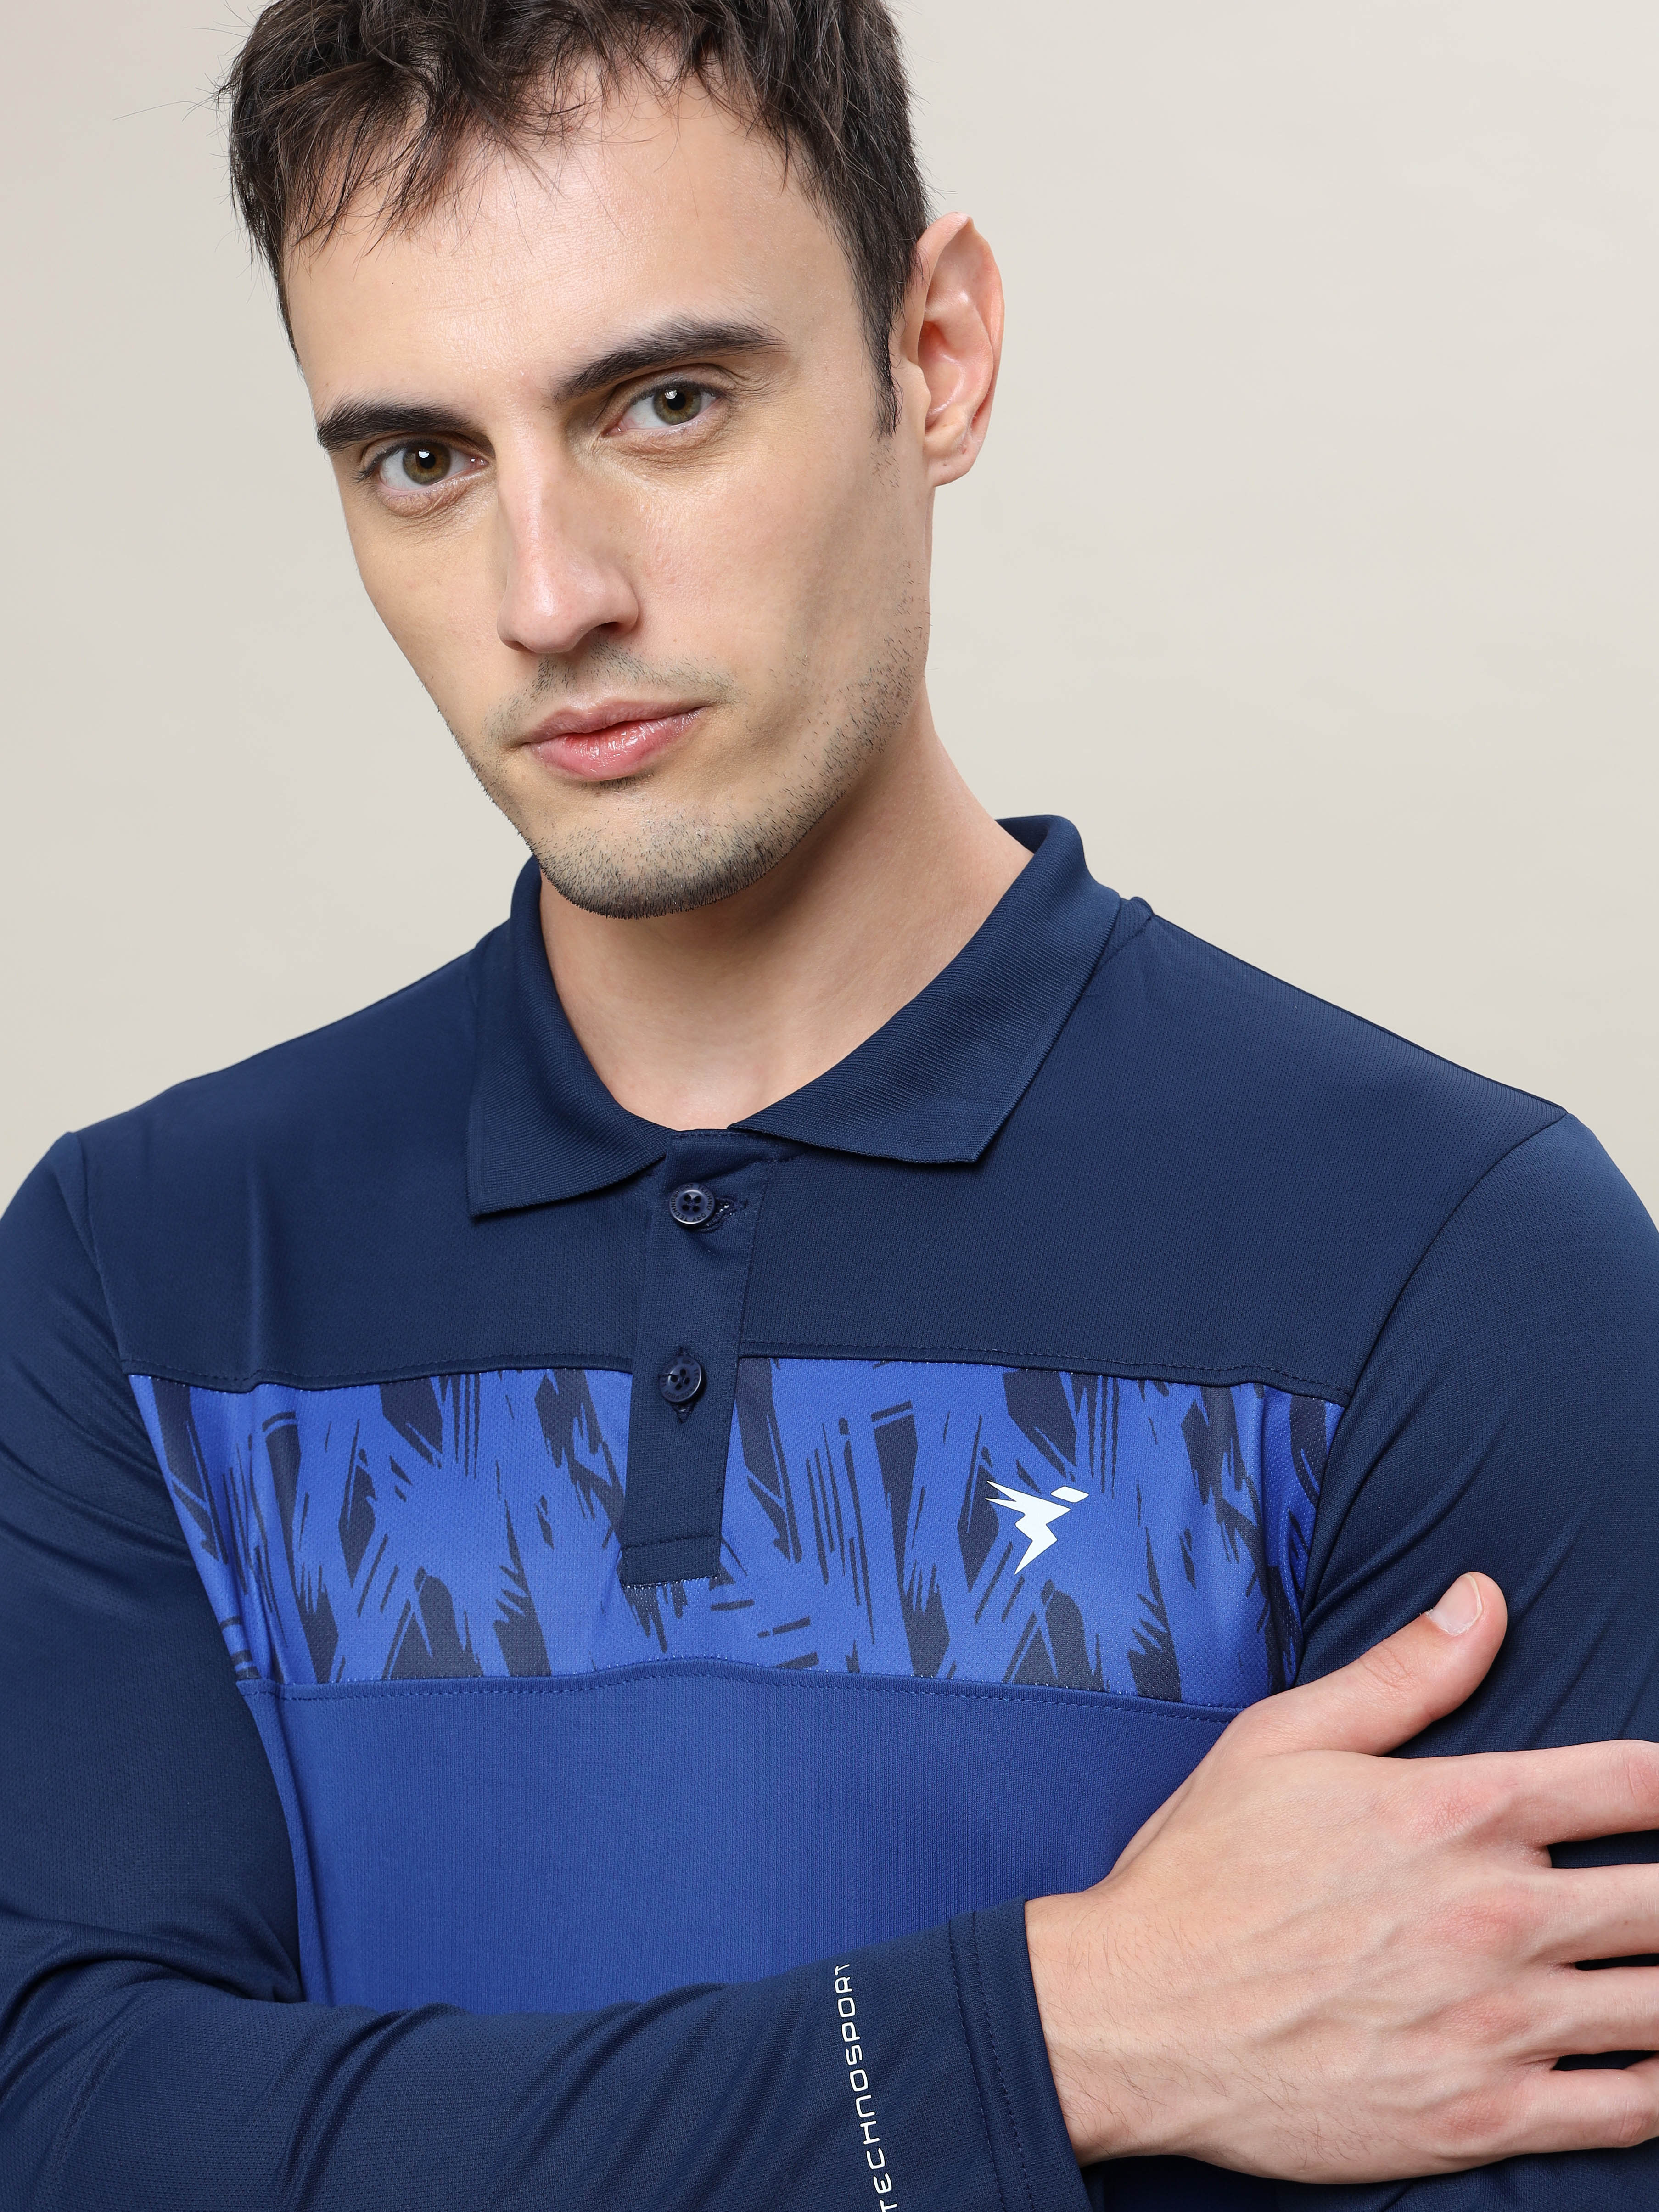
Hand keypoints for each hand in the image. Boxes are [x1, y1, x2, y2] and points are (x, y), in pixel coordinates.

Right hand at [1025, 1573, 1658, 2179]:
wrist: (1141, 2017)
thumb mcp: (1282, 1737)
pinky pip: (1627, 2112)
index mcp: (1458, 1812)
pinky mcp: (1485, 2117)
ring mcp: (1500, 2024)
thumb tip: (1482, 1600)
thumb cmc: (1204, 1873)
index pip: (1631, 1782)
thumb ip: (1402, 1671)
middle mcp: (1498, 1915)